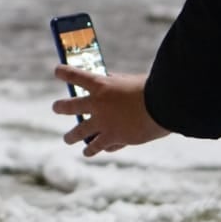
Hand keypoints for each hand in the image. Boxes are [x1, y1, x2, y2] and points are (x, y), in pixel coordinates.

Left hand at [51, 66, 169, 156]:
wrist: (164, 106)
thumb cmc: (153, 89)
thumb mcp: (131, 81)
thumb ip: (117, 82)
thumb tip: (110, 82)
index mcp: (102, 84)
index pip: (77, 75)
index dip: (65, 72)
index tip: (57, 71)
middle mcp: (97, 104)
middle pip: (70, 106)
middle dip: (60, 106)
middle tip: (56, 107)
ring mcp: (103, 123)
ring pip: (79, 133)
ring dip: (72, 136)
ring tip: (68, 139)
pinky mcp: (113, 138)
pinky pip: (99, 146)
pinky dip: (98, 147)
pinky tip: (95, 150)